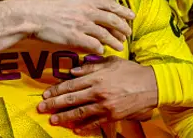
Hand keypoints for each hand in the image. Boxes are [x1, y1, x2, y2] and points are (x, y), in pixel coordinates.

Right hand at [23, 0, 133, 54]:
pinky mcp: (75, 37)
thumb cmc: (49, 5)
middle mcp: (88, 10)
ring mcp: (82, 24)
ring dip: (115, 42)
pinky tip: (101, 51)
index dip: (124, 12)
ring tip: (120, 46)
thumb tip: (95, 3)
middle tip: (129, 33)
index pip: (112, 6)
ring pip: (106, 35)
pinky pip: (94, 45)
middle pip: (113, 20)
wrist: (32, 15)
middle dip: (124, 28)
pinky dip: (100, 49)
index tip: (132, 17)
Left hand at [38, 56, 157, 133]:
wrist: (151, 86)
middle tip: (41, 108)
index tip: (45, 94)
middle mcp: (98, 92)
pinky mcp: (112, 116)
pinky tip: (75, 129)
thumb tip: (74, 70)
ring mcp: (105, 105)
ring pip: (79, 113)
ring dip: (64, 117)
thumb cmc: (131, 71)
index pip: (71, 84)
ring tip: (53, 120)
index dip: (56, 90)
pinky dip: (84, 127)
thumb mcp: (111, 62)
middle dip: (54, 104)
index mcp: (96, 77)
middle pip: (71, 99)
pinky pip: (94, 123)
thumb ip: (91, 66)